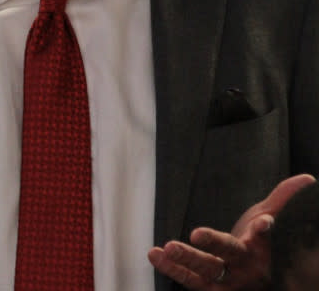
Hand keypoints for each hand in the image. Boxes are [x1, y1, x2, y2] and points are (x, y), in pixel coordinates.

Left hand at [148, 174, 316, 289]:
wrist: (251, 281)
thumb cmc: (257, 246)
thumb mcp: (268, 221)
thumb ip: (282, 199)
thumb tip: (307, 179)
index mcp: (258, 249)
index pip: (263, 238)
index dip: (263, 229)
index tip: (263, 222)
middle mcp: (243, 267)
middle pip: (229, 255)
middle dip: (213, 244)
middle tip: (196, 232)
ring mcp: (224, 281)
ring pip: (204, 272)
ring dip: (183, 261)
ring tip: (164, 248)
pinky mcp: (206, 288)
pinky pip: (188, 280)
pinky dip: (171, 269)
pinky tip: (155, 255)